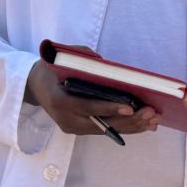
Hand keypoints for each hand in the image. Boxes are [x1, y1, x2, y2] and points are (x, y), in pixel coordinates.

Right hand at [24, 55, 160, 136]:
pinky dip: (124, 127)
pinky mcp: (80, 129)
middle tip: (151, 113)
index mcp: (59, 100)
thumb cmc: (50, 68)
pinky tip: (143, 125)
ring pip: (106, 129)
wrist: (34, 85)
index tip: (130, 107)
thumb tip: (109, 67)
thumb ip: (84, 59)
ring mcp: (73, 127)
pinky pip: (104, 129)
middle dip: (129, 120)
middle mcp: (66, 118)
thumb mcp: (62, 57)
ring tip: (153, 120)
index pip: (87, 107)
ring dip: (132, 126)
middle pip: (101, 123)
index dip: (109, 108)